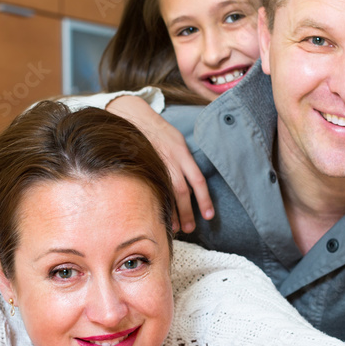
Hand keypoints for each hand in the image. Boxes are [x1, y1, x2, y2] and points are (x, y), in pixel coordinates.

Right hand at [107, 95, 213, 232]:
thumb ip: (185, 161)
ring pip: (166, 191)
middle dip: (187, 212)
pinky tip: (158, 213)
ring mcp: (155, 163)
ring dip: (171, 212)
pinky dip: (157, 201)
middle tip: (190, 229)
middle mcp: (171, 159)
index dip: (205, 199)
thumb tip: (193, 183)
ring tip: (175, 228)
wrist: (135, 117)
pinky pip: (151, 187)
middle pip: (182, 191)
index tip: (209, 216)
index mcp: (182, 153)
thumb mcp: (177, 141)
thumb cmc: (159, 132)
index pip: (198, 179)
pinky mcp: (143, 165)